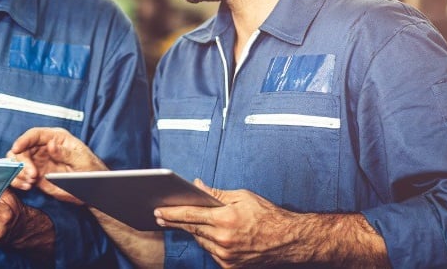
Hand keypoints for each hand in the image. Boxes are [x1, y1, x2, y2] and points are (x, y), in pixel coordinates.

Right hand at [8, 127, 106, 203]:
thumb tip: (50, 144)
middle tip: (32, 175)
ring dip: (18, 171)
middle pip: (22, 148)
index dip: (23, 140)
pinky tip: (26, 186)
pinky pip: (19, 175)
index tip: (16, 149)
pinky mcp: (35, 175)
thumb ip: (65, 152)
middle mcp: (44, 147)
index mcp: (56, 138)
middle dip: (22, 161)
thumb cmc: (90, 169)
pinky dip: (17, 180)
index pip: (35, 134)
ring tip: (30, 182)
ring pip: (17, 161)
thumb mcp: (81, 159)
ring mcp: (38, 161)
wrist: (92, 188)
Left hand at [154, 181, 297, 267]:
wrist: (288, 241)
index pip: (190, 215)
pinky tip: (208, 235)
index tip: (158, 211)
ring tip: (183, 222)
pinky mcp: (230, 266)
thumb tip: (196, 186)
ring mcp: (226, 255)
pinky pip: (211, 252)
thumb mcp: (242, 197)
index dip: (171, 213)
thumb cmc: (267, 215)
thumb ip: (216, 194)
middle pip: (191, 229)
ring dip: (192, 232)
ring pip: (200, 241)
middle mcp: (223, 239)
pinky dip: (207, 243)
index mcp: (225, 219)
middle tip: (160, 216)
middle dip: (174, 222)